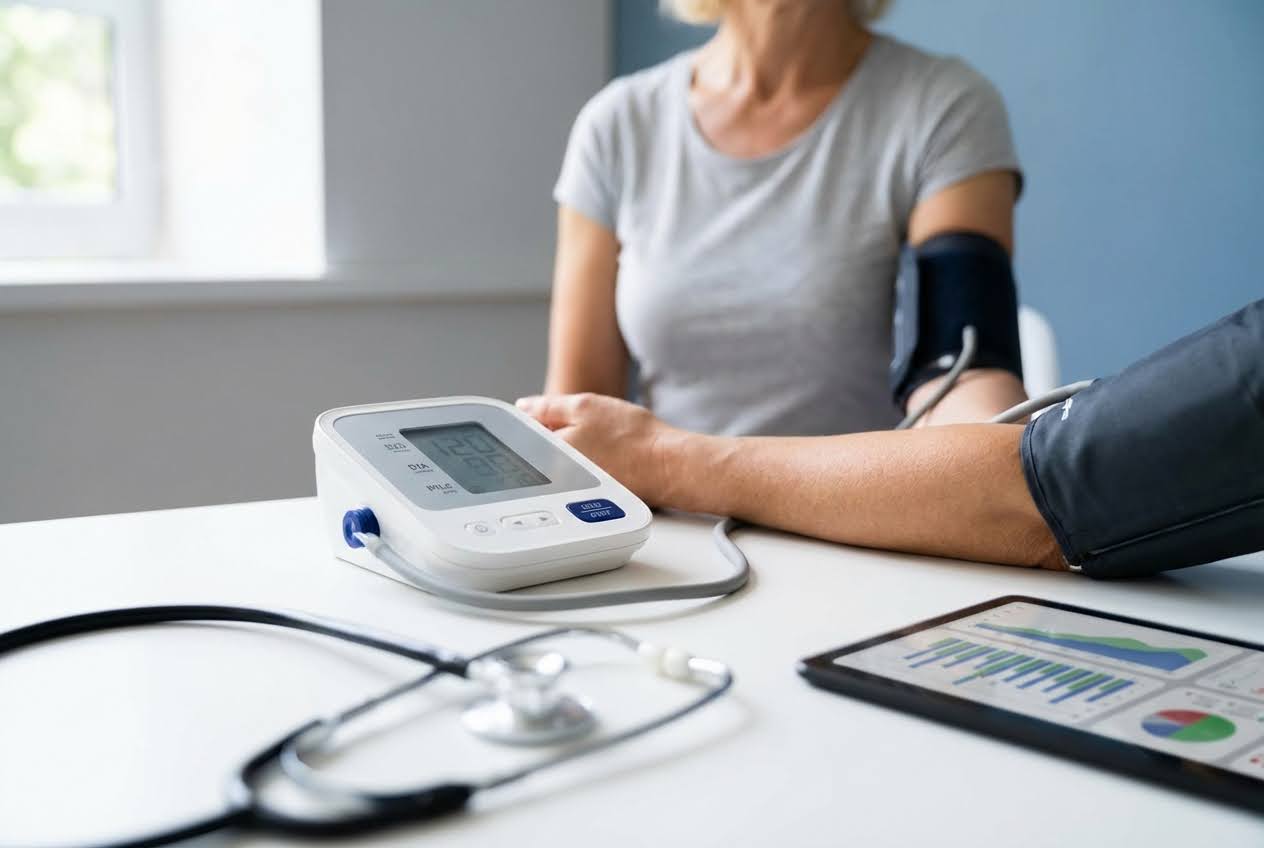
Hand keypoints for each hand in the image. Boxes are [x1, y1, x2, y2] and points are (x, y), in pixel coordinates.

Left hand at [515, 393, 680, 506]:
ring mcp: (575, 491)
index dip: (542, 417)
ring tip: (606, 443)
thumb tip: (524, 407)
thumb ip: (547, 406)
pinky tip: (613, 456)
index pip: (527, 432)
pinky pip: (582, 474)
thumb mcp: (585, 406)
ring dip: (576, 449)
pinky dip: (593, 463)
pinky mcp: (595, 498)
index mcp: (549, 455)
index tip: (557, 414)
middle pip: (546, 449)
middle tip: (590, 427)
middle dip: (558, 434)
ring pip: (565, 461)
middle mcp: (557, 479)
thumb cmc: (632, 438)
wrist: (667, 467)